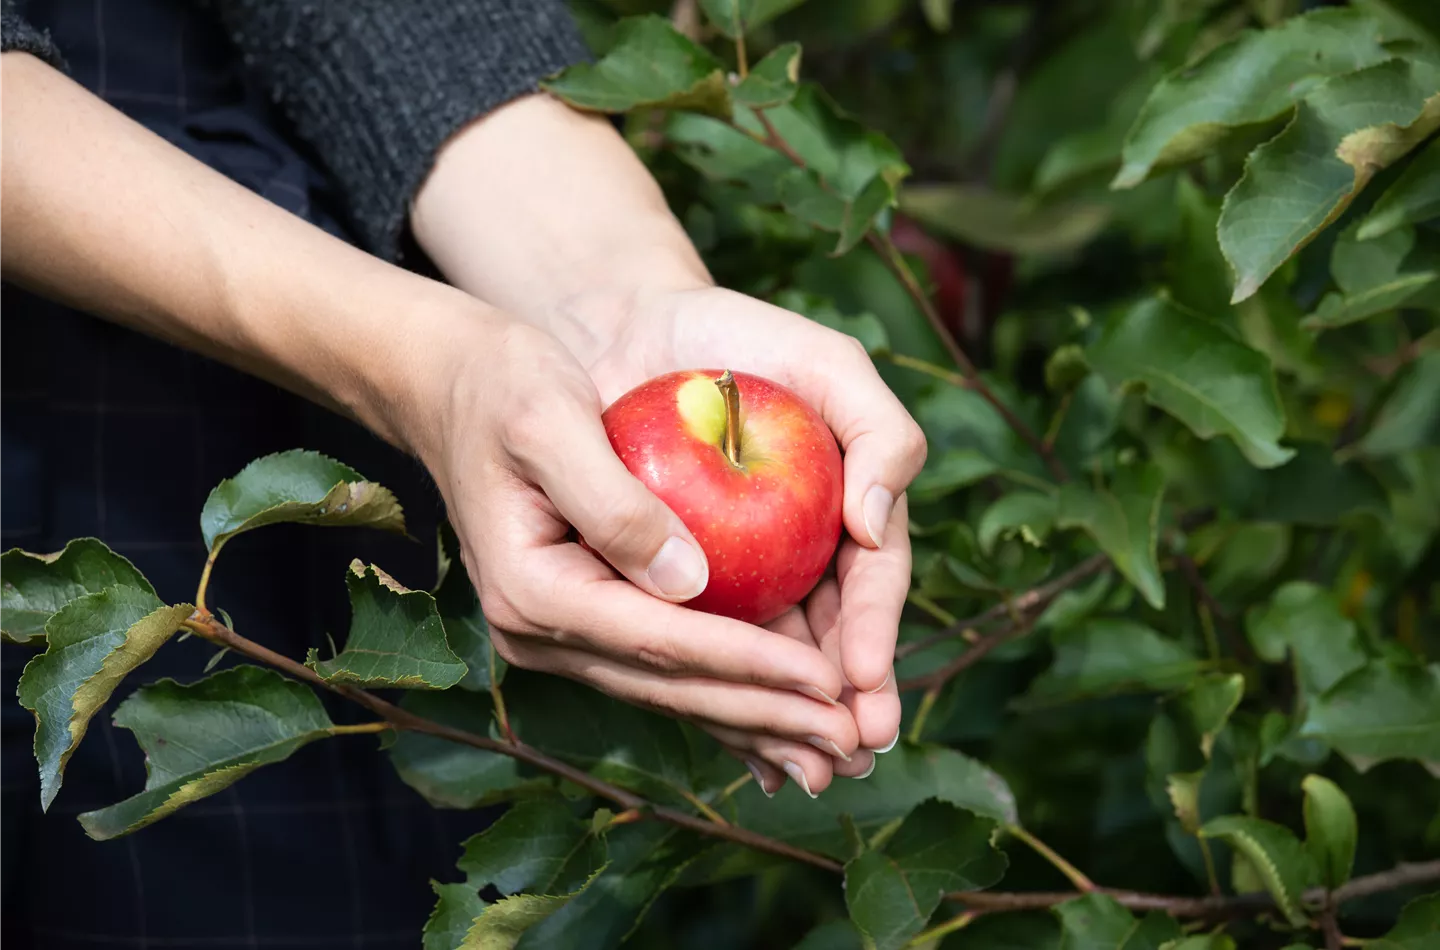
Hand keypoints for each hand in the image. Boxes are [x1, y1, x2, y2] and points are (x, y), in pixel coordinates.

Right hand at [411, 94, 926, 792]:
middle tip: (854, 742)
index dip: (751, 666)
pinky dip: (726, 694)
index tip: (829, 682)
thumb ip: (613, 505)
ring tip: (834, 749)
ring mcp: (560, 632)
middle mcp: (542, 630)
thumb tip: (690, 581)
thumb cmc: (502, 384)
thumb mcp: (549, 421)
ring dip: (757, 721)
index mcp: (533, 589)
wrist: (450, 385)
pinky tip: (778, 724)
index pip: (661, 642)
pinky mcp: (584, 618)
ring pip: (674, 690)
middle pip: (673, 687)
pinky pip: (665, 668)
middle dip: (768, 716)